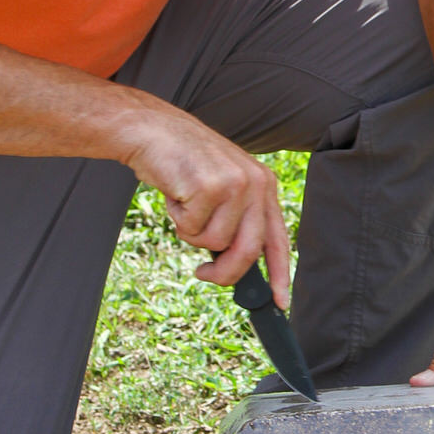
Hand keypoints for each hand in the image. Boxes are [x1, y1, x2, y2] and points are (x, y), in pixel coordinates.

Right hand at [120, 101, 291, 308]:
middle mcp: (256, 183)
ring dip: (191, 232)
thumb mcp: (222, 187)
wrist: (153, 131)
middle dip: (223, 272)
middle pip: (248, 251)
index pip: (277, 238)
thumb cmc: (184, 165)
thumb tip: (239, 267)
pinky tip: (176, 193)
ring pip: (215, 243)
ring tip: (185, 203)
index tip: (280, 303)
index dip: (280, 274)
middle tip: (202, 273)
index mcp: (264, 185)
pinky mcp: (210, 186)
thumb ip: (237, 220)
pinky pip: (192, 230)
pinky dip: (177, 218)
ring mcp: (234, 184)